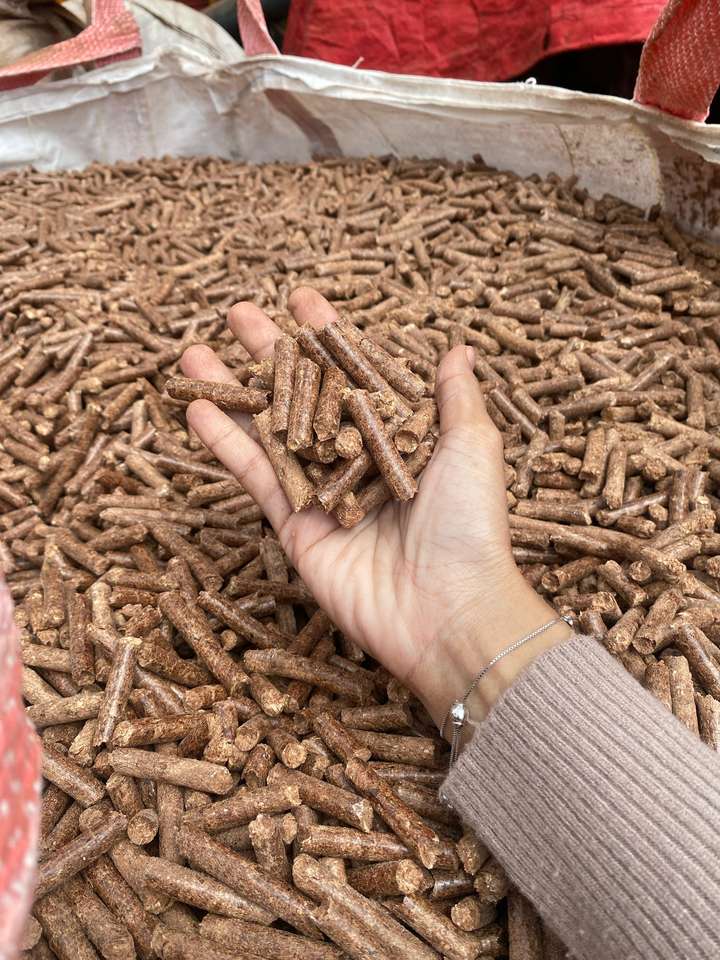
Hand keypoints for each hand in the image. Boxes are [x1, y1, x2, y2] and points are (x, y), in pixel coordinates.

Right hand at [181, 289, 568, 729]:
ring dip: (231, 390)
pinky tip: (196, 405)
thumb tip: (458, 349)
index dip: (329, 338)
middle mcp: (356, 459)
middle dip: (271, 353)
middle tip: (238, 314)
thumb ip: (453, 396)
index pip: (356, 374)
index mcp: (399, 437)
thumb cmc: (470, 524)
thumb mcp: (472, 445)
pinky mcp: (295, 525)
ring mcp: (322, 491)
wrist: (448, 607)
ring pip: (270, 430)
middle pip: (305, 395)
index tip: (303, 300)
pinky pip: (257, 475)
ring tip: (194, 352)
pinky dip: (226, 441)